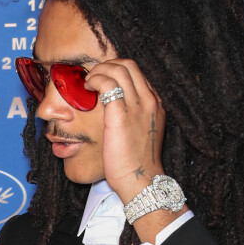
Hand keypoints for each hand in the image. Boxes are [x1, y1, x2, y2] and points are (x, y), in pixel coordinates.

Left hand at [84, 58, 165, 202]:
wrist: (140, 179)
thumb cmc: (135, 160)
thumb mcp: (140, 131)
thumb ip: (133, 115)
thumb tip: (113, 106)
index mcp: (155, 103)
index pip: (137, 73)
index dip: (116, 70)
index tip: (102, 78)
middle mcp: (149, 100)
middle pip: (129, 65)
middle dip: (107, 64)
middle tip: (94, 76)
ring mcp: (137, 106)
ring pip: (119, 69)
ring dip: (99, 70)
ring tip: (89, 81)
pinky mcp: (121, 114)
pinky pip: (108, 83)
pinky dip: (96, 79)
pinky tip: (88, 87)